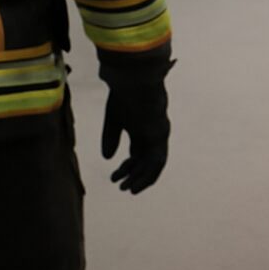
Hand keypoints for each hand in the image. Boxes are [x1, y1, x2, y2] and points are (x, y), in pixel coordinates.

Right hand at [100, 61, 171, 193]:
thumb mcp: (114, 119)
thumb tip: (108, 158)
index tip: (114, 177)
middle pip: (145, 160)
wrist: (135, 79)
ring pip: (153, 164)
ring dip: (142, 179)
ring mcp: (158, 134)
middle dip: (133, 174)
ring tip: (128, 190)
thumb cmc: (123, 93)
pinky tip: (136, 184)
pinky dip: (148, 175)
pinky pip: (157, 161)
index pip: (138, 153)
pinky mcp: (160, 136)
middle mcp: (152, 132)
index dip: (127, 167)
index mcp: (141, 126)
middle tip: (121, 186)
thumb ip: (111, 138)